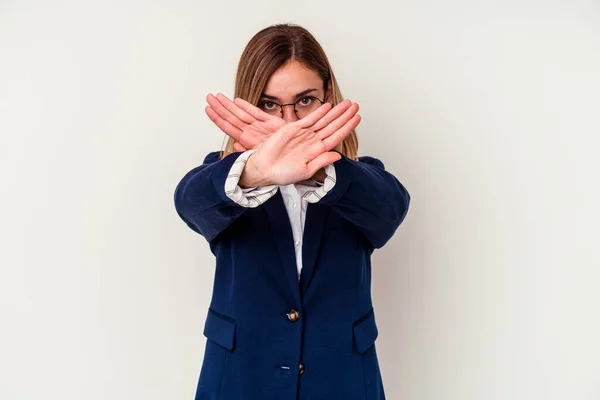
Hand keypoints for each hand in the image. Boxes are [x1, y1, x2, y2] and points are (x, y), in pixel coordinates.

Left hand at [205, 93, 284, 151]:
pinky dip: (247, 107)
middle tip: (209, 97)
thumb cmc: (275, 158)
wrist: (292, 157)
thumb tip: (236, 146)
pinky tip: (237, 101)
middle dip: (219, 107)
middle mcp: (251, 131)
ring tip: (218, 96)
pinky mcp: (270, 122)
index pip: (227, 127)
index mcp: (246, 140)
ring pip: (241, 113)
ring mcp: (259, 125)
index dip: (217, 118)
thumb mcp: (258, 157)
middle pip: (232, 117)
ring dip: (229, 104)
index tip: (207, 109)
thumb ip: (247, 151)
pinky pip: (256, 113)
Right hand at [240, 99, 359, 185]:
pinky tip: (328, 106)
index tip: (357, 119)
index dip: (347, 127)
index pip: (336, 137)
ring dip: (335, 111)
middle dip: (345, 116)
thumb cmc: (283, 174)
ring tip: (347, 103)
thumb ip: (322, 162)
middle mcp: (313, 141)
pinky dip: (318, 112)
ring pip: (323, 120)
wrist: (264, 169)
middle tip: (356, 106)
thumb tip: (338, 156)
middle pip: (332, 125)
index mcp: (318, 152)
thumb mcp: (306, 171)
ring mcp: (304, 134)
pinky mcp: (292, 128)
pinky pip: (308, 119)